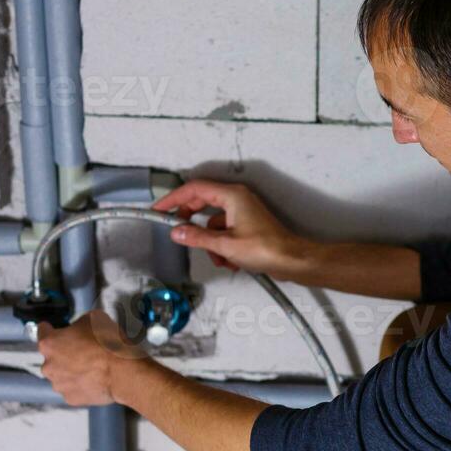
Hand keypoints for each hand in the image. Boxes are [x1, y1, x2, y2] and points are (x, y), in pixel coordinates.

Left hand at [36, 311, 146, 406]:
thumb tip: (80, 328)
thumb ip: (79, 324)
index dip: (51, 328)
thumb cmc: (108, 345)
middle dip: (64, 354)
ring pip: (61, 375)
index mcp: (49, 343)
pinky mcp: (71, 398)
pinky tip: (95, 379)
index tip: (55, 329)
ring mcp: (59, 384)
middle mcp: (48, 366)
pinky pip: (73, 389)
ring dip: (72, 371)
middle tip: (84, 351)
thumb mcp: (94, 318)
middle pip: (52, 357)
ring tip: (92, 368)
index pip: (42, 331)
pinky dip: (81, 385)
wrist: (123, 373)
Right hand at [153, 179, 313, 278]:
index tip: (159, 209)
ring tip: (220, 258)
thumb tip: (177, 232)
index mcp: (232, 196)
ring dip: (211, 242)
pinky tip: (231, 262)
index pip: (194, 189)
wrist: (291, 260)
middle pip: (202, 203)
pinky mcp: (247, 225)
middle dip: (191, 222)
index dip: (174, 199)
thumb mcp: (225, 244)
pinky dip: (223, 247)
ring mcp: (243, 211)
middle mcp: (237, 199)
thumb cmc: (266, 248)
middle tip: (180, 233)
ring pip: (214, 223)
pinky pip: (225, 232)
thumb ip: (197, 237)